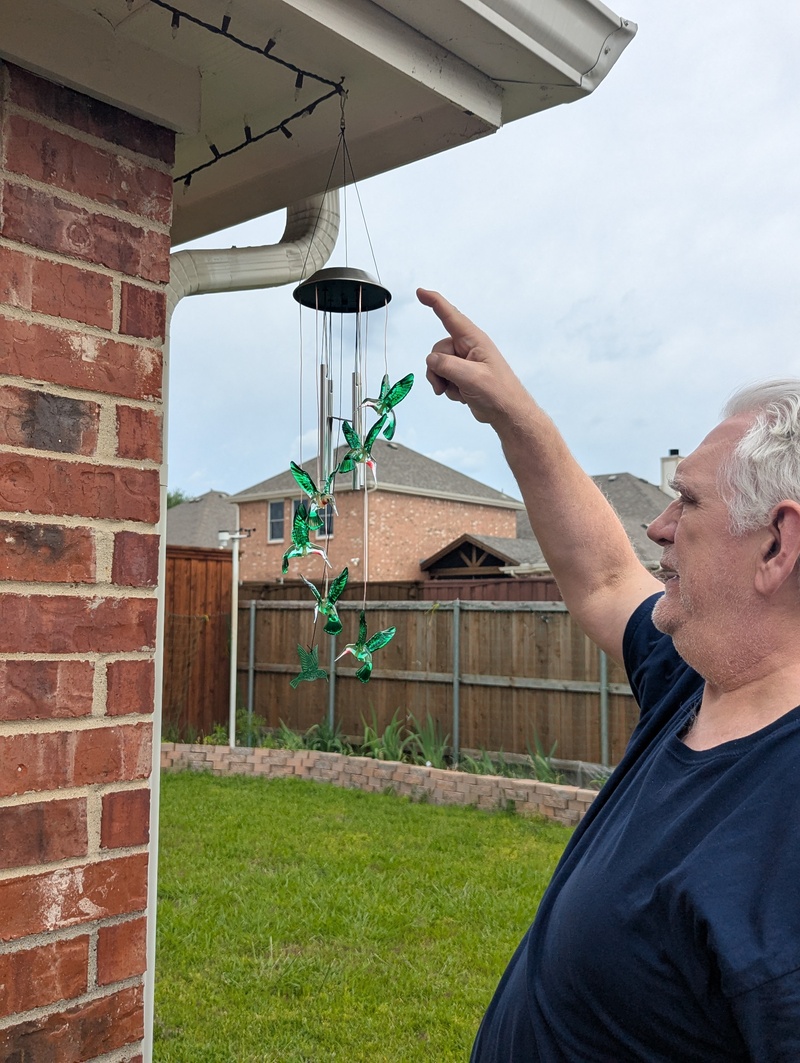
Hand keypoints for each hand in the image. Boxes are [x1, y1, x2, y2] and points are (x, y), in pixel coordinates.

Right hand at [417, 288, 528, 427]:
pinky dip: (448, 388)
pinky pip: (444, 377)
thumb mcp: (471, 378)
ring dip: (442, 381)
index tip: (421, 293)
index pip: (451, 316)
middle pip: (438, 350)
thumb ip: (447, 365)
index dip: (435, 302)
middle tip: (445, 386)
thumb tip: (431, 360)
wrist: (507, 413)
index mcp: (474, 340)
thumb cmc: (498, 393)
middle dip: (437, 369)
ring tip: (458, 391)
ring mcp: (465, 362)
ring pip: (438, 365)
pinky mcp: (462, 375)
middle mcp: (468, 347)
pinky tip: (462, 394)